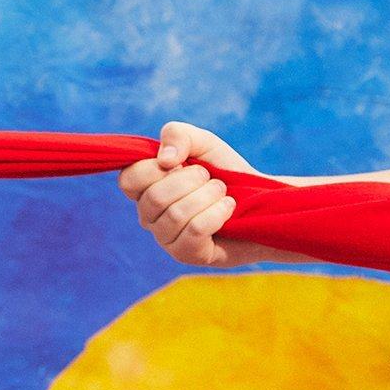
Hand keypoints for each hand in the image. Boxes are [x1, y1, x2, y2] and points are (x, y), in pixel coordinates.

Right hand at [117, 121, 265, 267]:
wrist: (260, 201)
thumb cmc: (225, 172)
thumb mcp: (202, 143)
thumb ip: (177, 135)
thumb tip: (165, 160)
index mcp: (145, 188)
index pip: (128, 180)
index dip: (155, 168)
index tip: (182, 162)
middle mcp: (149, 217)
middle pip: (154, 198)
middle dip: (190, 180)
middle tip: (211, 178)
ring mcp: (166, 239)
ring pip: (176, 215)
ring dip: (208, 195)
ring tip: (222, 192)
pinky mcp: (188, 255)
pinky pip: (195, 230)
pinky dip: (217, 213)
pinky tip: (228, 207)